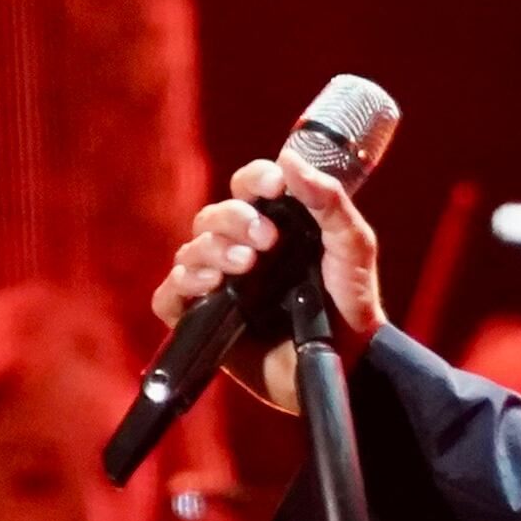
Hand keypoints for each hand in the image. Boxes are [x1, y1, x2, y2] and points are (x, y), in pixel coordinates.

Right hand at [152, 157, 386, 412]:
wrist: (348, 363)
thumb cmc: (352, 304)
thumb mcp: (351, 246)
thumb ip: (329, 201)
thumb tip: (290, 158)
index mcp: (276, 225)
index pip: (248, 187)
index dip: (254, 180)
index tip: (274, 187)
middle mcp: (244, 250)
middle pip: (213, 216)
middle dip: (235, 220)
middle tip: (267, 241)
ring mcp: (223, 286)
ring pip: (190, 250)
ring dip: (212, 250)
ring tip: (244, 267)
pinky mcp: (206, 321)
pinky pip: (169, 295)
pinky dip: (182, 284)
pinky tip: (211, 286)